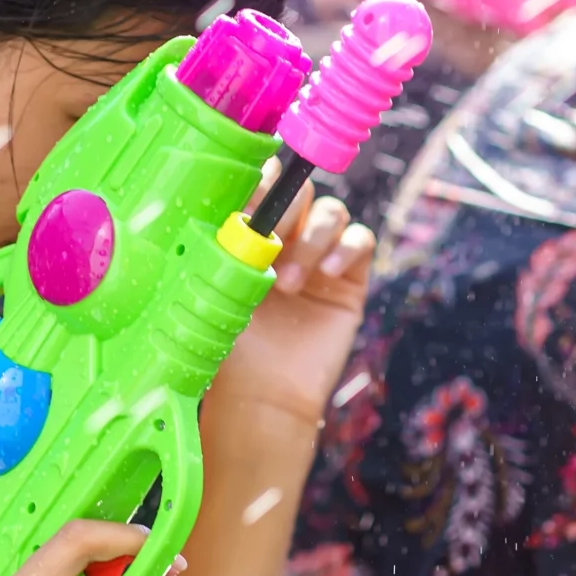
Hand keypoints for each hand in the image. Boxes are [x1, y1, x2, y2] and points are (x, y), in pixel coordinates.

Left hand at [212, 184, 377, 424]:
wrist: (263, 396)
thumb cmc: (231, 348)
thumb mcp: (215, 290)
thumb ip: (220, 245)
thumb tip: (214, 199)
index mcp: (250, 234)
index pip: (261, 185)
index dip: (259, 179)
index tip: (248, 196)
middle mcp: (287, 239)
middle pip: (300, 189)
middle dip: (286, 204)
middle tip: (268, 237)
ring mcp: (320, 257)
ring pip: (331, 211)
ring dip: (312, 237)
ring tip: (288, 283)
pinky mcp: (350, 279)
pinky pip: (361, 239)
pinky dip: (346, 248)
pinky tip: (328, 274)